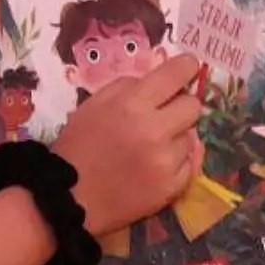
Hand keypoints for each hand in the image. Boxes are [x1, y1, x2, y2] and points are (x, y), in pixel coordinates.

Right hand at [50, 54, 204, 236]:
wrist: (71, 197)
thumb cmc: (78, 145)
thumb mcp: (93, 104)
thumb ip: (127, 87)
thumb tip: (158, 83)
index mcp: (132, 104)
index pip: (175, 75)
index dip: (186, 67)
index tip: (188, 67)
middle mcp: (154, 130)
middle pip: (193, 105)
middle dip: (180, 105)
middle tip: (165, 113)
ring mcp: (166, 161)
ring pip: (192, 136)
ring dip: (176, 136)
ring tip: (153, 146)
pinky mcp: (172, 187)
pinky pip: (190, 164)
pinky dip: (177, 161)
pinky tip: (156, 164)